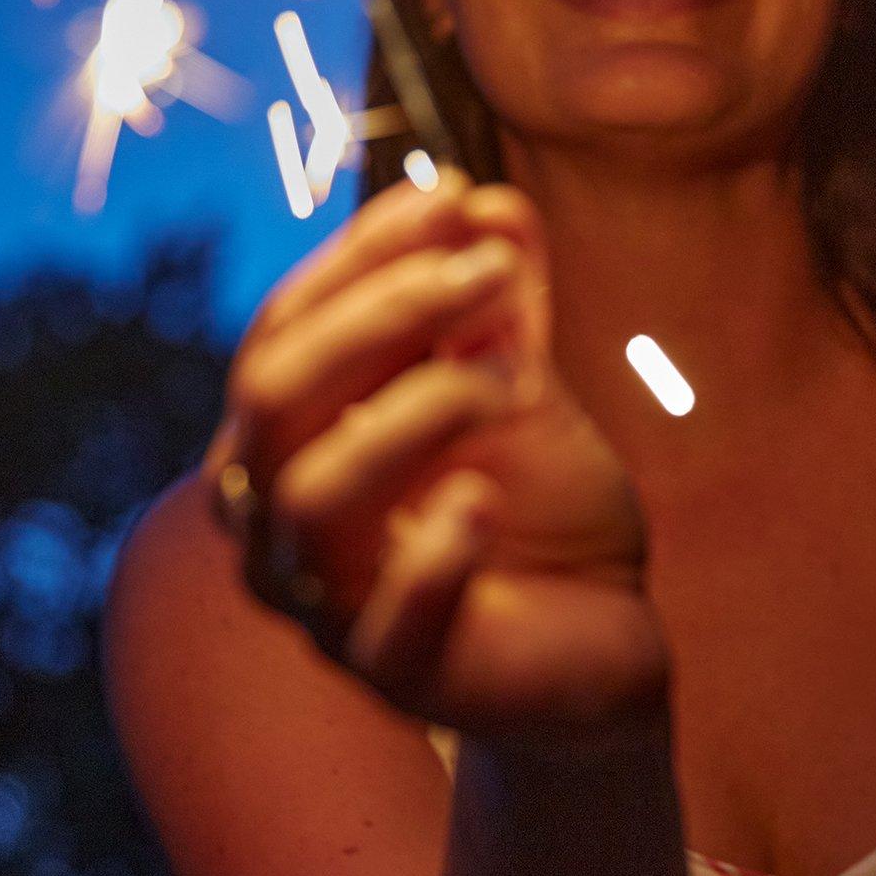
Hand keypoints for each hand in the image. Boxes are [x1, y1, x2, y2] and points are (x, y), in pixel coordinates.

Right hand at [201, 167, 671, 746]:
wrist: (603, 643)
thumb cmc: (542, 513)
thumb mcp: (525, 393)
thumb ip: (502, 311)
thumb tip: (493, 204)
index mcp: (298, 438)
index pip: (284, 328)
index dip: (360, 255)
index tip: (455, 198)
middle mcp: (283, 519)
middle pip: (272, 394)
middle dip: (380, 314)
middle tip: (490, 273)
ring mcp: (327, 605)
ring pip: (306, 496)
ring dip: (413, 412)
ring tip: (509, 385)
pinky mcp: (395, 677)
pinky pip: (378, 623)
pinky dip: (430, 554)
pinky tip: (482, 504)